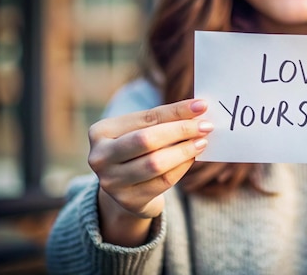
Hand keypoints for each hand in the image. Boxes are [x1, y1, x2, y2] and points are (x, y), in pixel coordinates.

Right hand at [88, 99, 212, 244]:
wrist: (126, 190)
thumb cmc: (137, 152)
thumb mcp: (142, 132)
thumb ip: (164, 120)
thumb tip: (199, 108)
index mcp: (100, 132)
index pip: (146, 117)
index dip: (176, 111)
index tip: (202, 105)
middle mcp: (100, 157)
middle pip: (147, 140)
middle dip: (181, 130)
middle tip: (206, 126)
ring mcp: (112, 182)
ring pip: (156, 163)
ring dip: (184, 151)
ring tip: (202, 142)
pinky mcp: (128, 200)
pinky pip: (163, 182)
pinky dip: (181, 168)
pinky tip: (192, 159)